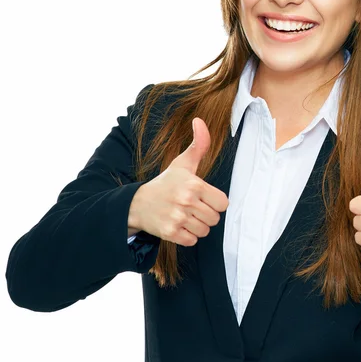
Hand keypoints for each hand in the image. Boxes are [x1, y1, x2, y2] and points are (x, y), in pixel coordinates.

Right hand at [128, 118, 228, 245]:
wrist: (137, 203)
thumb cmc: (165, 183)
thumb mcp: (182, 163)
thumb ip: (198, 145)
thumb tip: (200, 120)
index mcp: (194, 185)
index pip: (223, 203)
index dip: (215, 202)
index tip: (203, 198)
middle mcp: (186, 202)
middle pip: (215, 218)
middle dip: (206, 215)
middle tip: (192, 207)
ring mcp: (178, 218)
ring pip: (204, 231)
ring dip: (197, 226)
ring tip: (185, 216)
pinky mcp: (170, 233)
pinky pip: (192, 241)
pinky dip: (187, 236)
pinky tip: (178, 225)